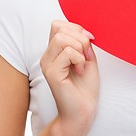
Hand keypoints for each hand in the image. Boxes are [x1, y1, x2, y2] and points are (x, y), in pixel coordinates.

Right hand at [40, 20, 99, 135]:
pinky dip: (79, 59)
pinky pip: (67, 53)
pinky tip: (79, 71)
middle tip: (87, 55)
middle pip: (59, 28)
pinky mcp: (51, 74)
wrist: (83, 110)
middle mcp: (47, 56)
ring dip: (80, 48)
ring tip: (83, 63)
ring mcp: (47, 64)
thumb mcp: (87, 56)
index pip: (58, 25)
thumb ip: (82, 42)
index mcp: (54, 51)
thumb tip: (83, 31)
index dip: (76, 28)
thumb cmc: (85, 86)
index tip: (88, 43)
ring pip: (61, 38)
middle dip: (80, 38)